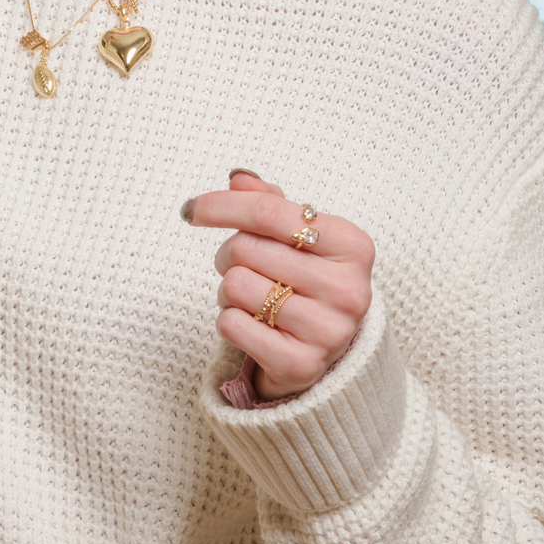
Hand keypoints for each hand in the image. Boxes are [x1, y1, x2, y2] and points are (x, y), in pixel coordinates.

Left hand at [184, 170, 374, 400]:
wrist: (326, 350)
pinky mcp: (302, 365)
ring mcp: (328, 330)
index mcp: (352, 245)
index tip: (191, 209)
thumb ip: (268, 202)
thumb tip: (239, 178)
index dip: (220, 205)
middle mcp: (348, 288)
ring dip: (229, 290)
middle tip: (246, 267)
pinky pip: (231, 324)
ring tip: (254, 298)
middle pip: (245, 248)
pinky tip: (256, 326)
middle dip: (230, 255)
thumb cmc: (306, 280)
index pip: (267, 211)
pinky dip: (230, 321)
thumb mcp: (298, 236)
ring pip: (234, 285)